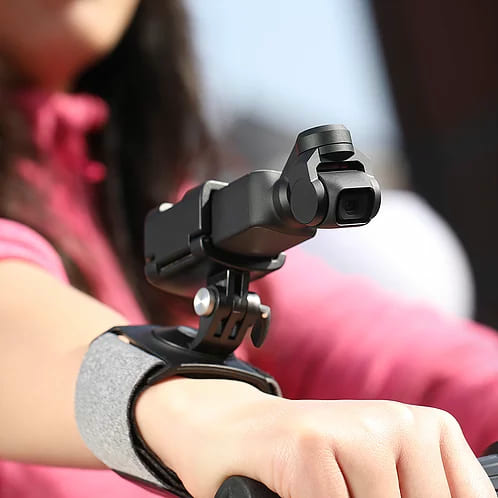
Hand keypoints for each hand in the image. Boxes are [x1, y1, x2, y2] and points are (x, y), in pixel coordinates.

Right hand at [135, 378, 494, 497]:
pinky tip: (293, 486)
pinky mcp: (309, 445)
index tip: (386, 495)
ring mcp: (353, 429)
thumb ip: (414, 492)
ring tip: (319, 486)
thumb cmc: (308, 463)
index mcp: (426, 429)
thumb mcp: (376, 482)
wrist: (232, 429)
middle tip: (340, 487)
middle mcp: (397, 421)